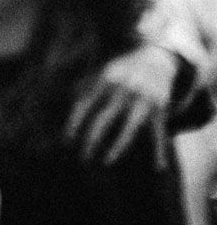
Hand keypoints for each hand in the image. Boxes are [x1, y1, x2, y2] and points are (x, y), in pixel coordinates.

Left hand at [67, 43, 176, 165]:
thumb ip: (82, 88)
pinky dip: (159, 150)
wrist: (154, 57)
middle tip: (82, 158)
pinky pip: (158, 132)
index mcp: (104, 82)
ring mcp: (142, 101)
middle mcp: (122, 91)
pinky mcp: (159, 110)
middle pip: (103, 118)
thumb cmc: (119, 72)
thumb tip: (65, 106)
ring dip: (117, 147)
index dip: (74, 123)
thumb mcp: (99, 74)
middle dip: (91, 139)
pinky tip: (158, 167)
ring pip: (129, 127)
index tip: (67, 141)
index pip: (84, 104)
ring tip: (106, 163)